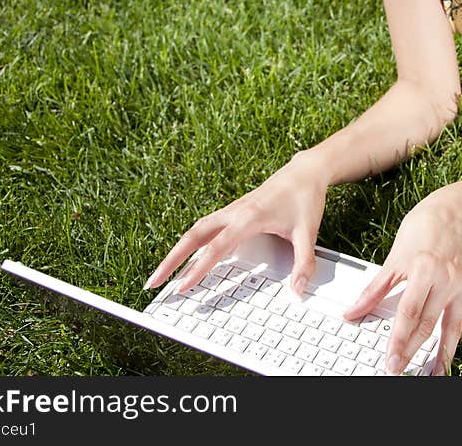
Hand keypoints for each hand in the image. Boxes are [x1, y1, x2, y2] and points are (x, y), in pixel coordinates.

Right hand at [143, 155, 326, 295]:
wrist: (306, 171)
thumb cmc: (305, 197)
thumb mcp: (308, 232)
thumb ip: (303, 262)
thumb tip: (299, 289)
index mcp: (249, 217)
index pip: (216, 248)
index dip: (197, 269)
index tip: (181, 287)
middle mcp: (234, 212)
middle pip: (193, 236)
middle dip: (171, 259)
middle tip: (153, 282)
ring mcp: (232, 210)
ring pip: (196, 230)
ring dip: (177, 250)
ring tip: (162, 272)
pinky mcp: (234, 210)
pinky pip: (205, 227)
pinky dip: (191, 242)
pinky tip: (187, 254)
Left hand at [343, 193, 461, 375]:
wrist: (449, 214)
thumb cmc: (419, 232)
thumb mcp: (393, 259)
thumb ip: (373, 290)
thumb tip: (352, 312)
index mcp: (424, 270)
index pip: (409, 314)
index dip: (399, 340)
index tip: (390, 360)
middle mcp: (446, 280)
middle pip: (429, 324)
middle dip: (414, 352)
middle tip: (400, 371)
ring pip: (453, 328)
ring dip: (444, 356)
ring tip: (434, 375)